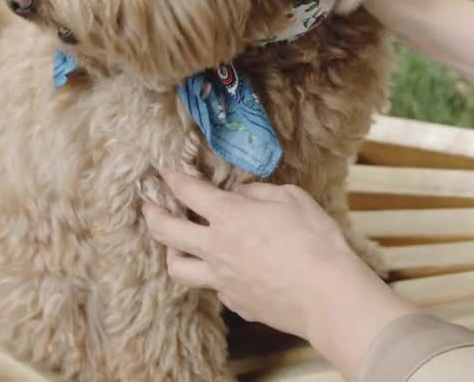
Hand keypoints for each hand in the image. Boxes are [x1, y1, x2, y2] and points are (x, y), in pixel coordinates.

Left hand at [143, 169, 417, 378]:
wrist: (326, 295)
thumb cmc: (315, 241)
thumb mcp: (292, 199)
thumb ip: (260, 193)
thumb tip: (241, 194)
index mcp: (229, 216)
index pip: (189, 192)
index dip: (172, 178)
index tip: (162, 171)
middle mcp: (216, 248)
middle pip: (167, 231)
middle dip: (152, 215)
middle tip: (147, 207)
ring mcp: (221, 280)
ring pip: (178, 268)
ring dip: (171, 252)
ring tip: (175, 246)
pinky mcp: (234, 303)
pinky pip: (214, 287)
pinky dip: (214, 276)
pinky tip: (227, 271)